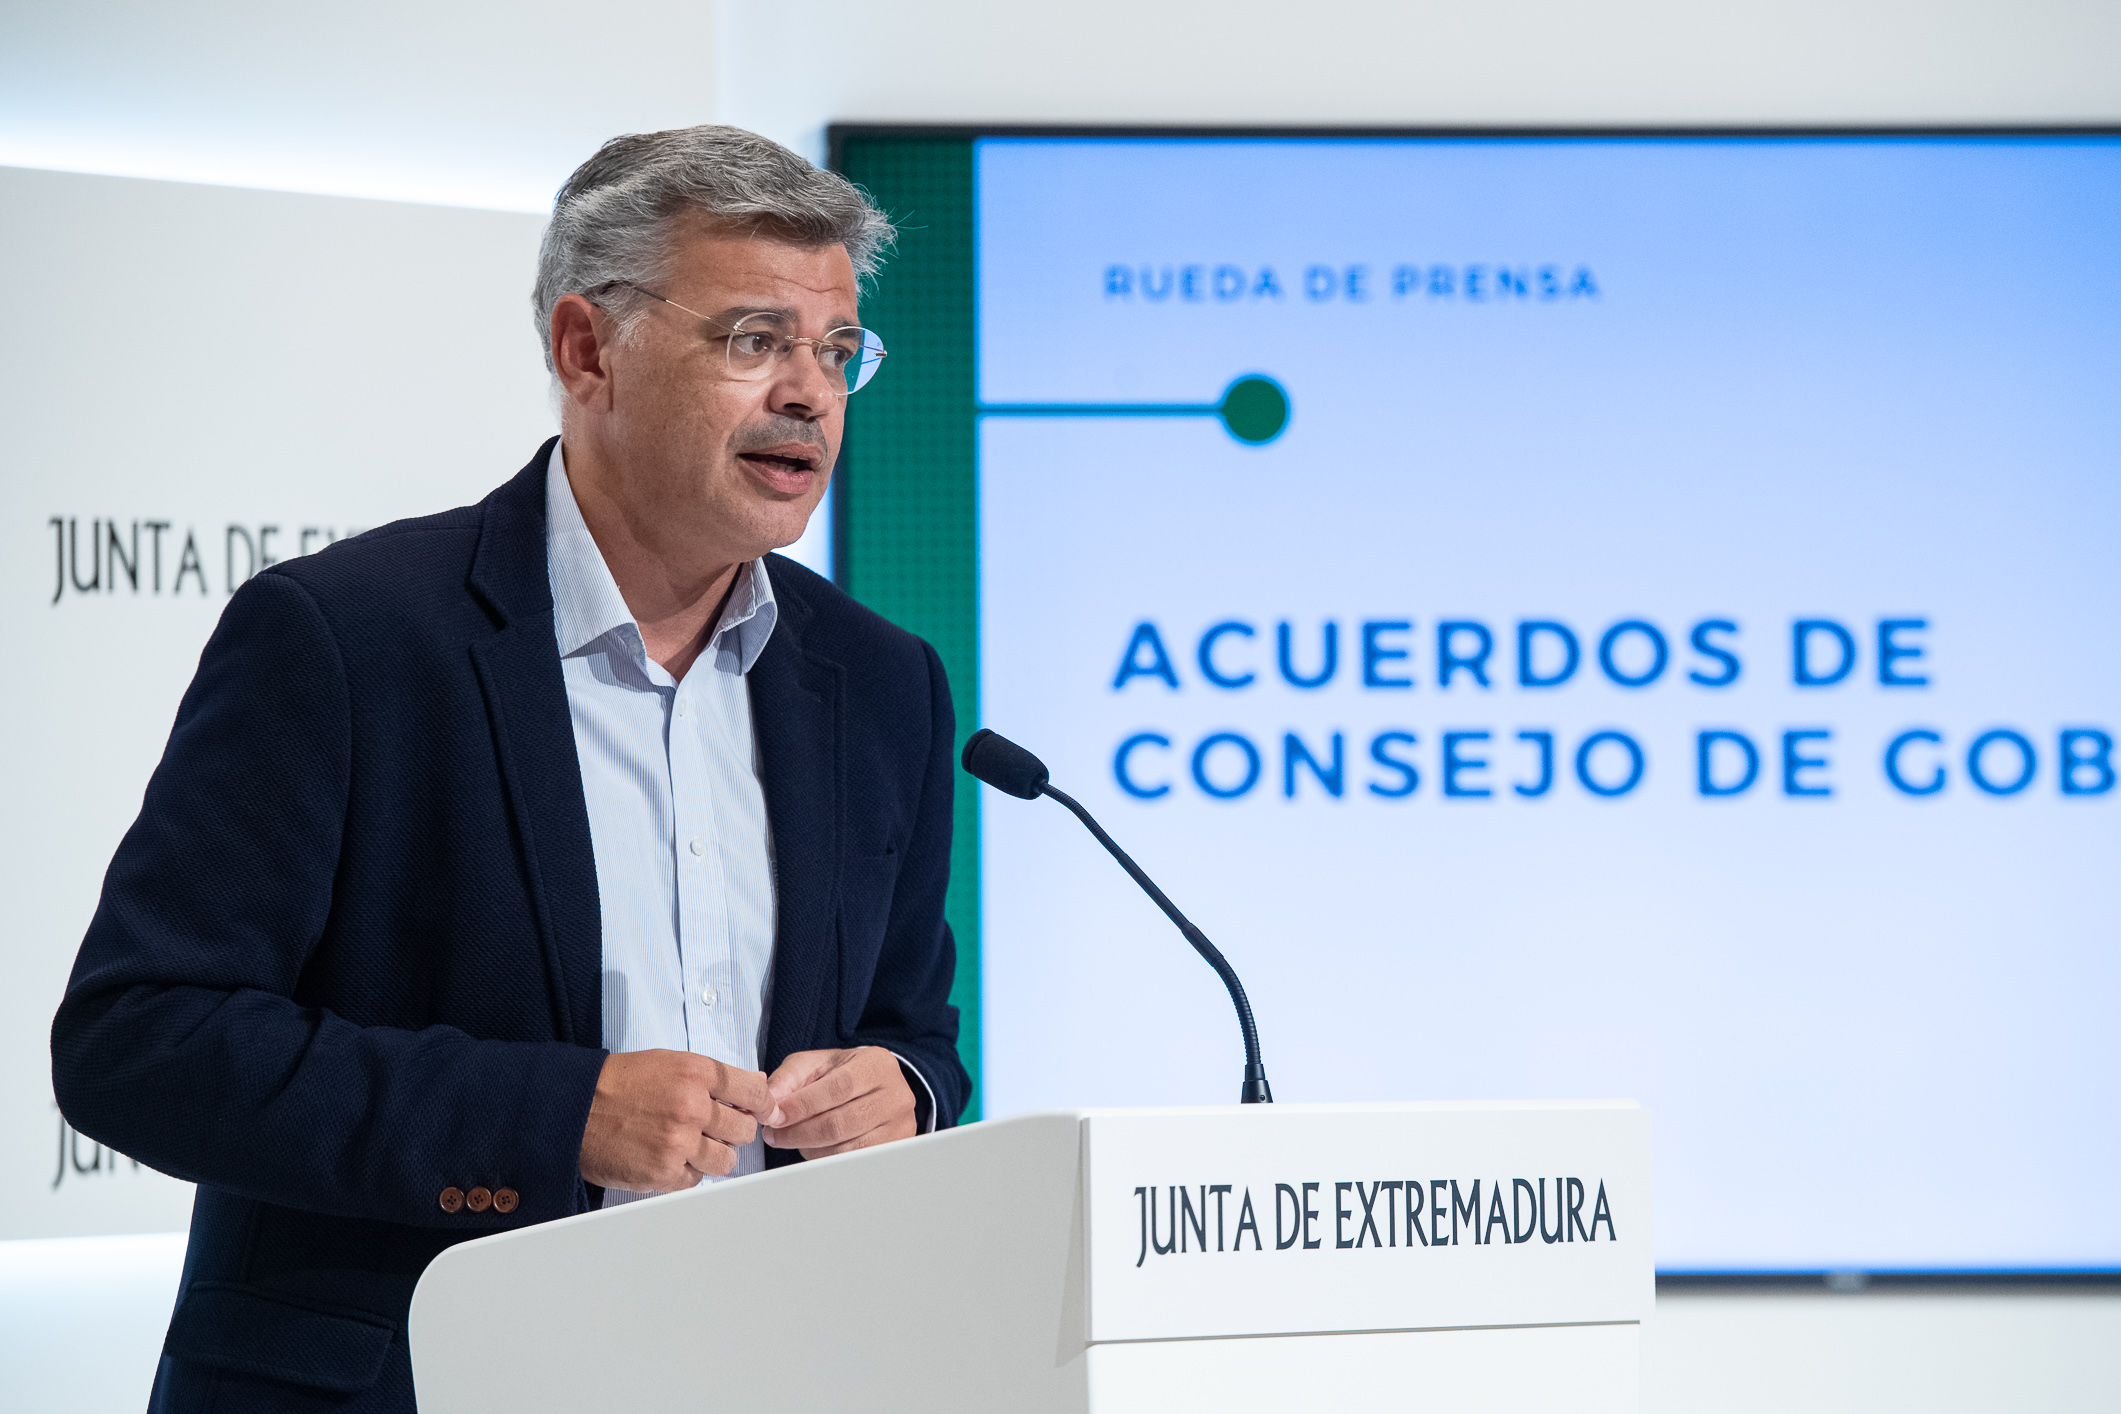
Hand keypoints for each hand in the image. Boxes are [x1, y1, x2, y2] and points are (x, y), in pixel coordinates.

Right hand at [579, 1049, 772, 1192]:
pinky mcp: (664, 1172)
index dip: (762, 1104)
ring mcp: (679, 1143)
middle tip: (714, 1128)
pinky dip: (686, 1171)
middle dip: (734, 1130)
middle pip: (745, 1130)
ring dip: (712, 1155)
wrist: (574, 1108)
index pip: (756, 1092)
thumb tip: (753, 1089)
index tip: (761, 1110)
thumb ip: (712, 1078)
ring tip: (689, 1144)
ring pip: (726, 1160)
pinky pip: (696, 1179)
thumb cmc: (620, 1083)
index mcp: (697, 1073)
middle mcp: (693, 1107)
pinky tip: (668, 1156)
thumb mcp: (670, 1063)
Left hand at [762, 1047, 917, 1159]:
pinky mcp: (895, 1150)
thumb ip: (789, 1076)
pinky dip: (825, 1160)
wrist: (877, 1089)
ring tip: (793, 1139)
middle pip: (840, 1123)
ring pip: (845, 1149)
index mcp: (877, 1065)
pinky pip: (852, 1164)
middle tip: (774, 1134)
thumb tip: (771, 1099)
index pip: (838, 1088)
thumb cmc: (844, 1075)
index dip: (803, 1106)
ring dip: (809, 1149)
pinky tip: (813, 1148)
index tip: (776, 1117)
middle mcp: (896, 1095)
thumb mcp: (816, 1064)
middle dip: (799, 1132)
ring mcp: (900, 1126)